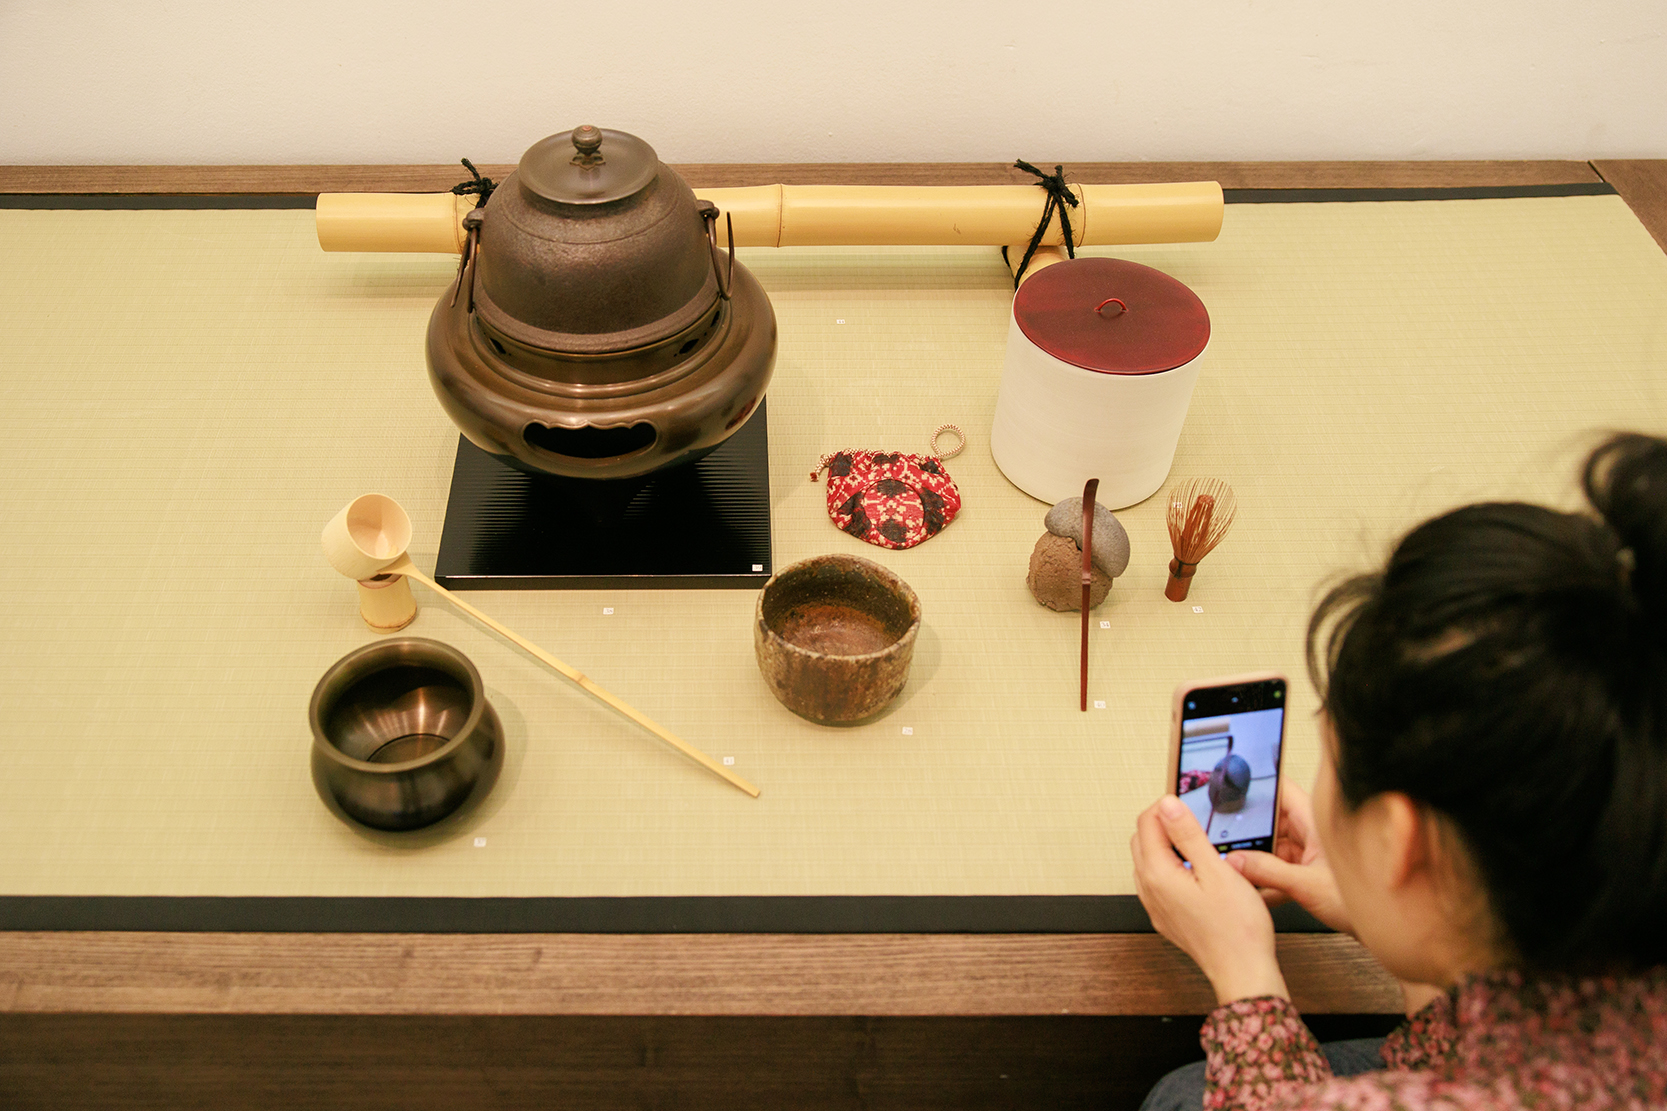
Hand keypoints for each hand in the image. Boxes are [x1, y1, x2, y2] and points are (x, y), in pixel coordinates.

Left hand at [1131, 794, 1288, 1005]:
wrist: (1243, 972)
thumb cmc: (1237, 928)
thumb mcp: (1217, 870)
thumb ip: (1189, 835)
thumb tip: (1168, 805)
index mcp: (1158, 874)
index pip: (1147, 823)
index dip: (1166, 806)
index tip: (1189, 803)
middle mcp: (1149, 890)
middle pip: (1143, 840)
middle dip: (1162, 823)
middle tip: (1193, 819)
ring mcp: (1156, 906)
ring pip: (1148, 861)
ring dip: (1166, 845)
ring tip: (1197, 843)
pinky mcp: (1166, 918)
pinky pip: (1158, 882)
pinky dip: (1170, 867)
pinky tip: (1195, 871)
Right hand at [1224, 783, 1353, 935]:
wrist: (1392, 930)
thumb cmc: (1365, 902)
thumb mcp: (1307, 886)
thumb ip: (1268, 872)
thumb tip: (1235, 861)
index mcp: (1316, 822)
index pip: (1281, 791)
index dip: (1256, 788)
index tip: (1230, 792)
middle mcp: (1312, 834)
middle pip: (1271, 821)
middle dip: (1247, 831)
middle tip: (1222, 839)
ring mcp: (1310, 854)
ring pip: (1273, 847)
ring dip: (1254, 858)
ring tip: (1233, 866)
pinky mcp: (1310, 874)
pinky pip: (1279, 868)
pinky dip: (1265, 878)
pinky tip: (1252, 891)